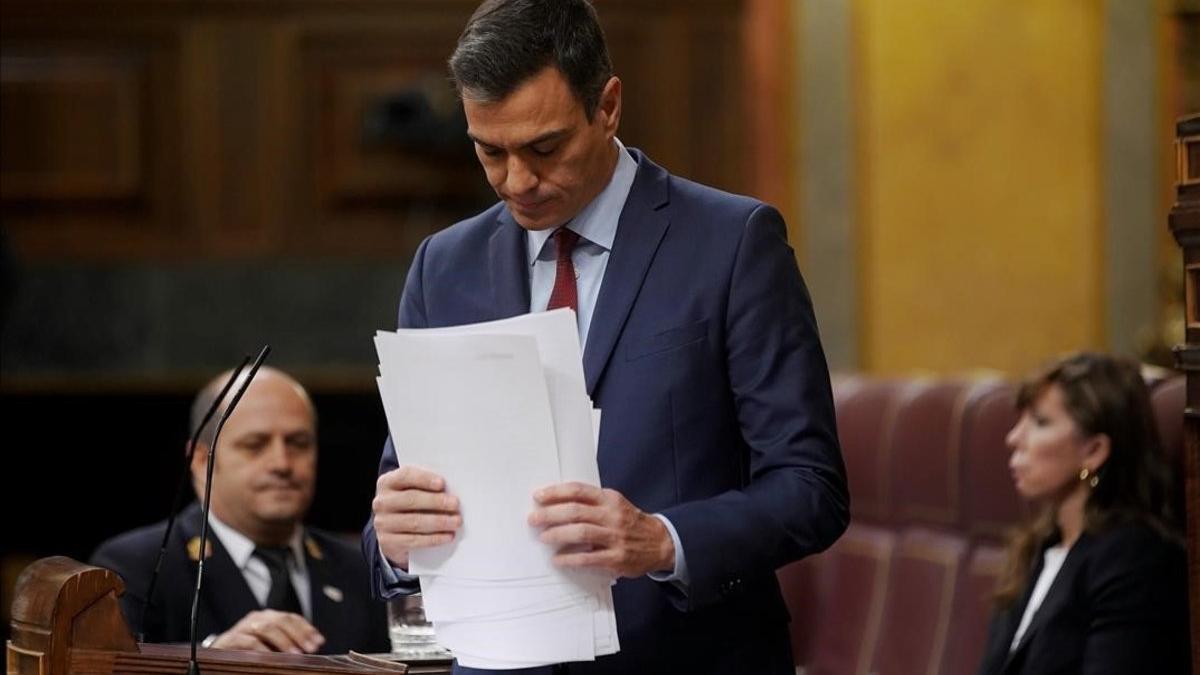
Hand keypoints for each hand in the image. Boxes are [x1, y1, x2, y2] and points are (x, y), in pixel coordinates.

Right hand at [209, 609, 323, 652]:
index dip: (307, 628)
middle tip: (310, 649)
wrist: (215, 656)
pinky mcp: (229, 639)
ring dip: (284, 641)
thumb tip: (312, 647)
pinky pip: (248, 641)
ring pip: (266, 628)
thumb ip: (287, 644)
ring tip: (295, 654)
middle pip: (281, 620)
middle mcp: (256, 619)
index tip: (319, 641)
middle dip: (299, 634)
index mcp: (268, 618)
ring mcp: (242, 627)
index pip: (292, 618)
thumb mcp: (270, 646)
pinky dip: (262, 649)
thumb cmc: (247, 653)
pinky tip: (271, 658)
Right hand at [372, 465, 461, 568]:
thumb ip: (427, 486)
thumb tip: (451, 490)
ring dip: (438, 522)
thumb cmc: (410, 504)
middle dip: (436, 501)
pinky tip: (448, 536)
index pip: (405, 476)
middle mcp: (382, 502)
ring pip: (413, 522)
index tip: (442, 484)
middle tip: (455, 504)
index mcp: (387, 482)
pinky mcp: (387, 542)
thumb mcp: (413, 490)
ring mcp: (382, 523)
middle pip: (410, 499)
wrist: (393, 531)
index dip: (424, 479)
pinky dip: (433, 539)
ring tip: (456, 521)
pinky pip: (413, 540)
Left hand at [528, 482, 674, 577]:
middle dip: (550, 514)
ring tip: (543, 536)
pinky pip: (588, 558)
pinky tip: (558, 559)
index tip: (539, 496)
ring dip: (558, 534)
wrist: (660, 542)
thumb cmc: (631, 522)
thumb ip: (591, 502)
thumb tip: (557, 503)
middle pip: (576, 511)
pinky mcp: (616, 558)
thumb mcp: (615, 504)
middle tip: (534, 518)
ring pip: (581, 532)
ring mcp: (615, 537)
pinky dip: (570, 558)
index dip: (556, 492)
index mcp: (610, 499)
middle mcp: (612, 516)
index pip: (579, 491)